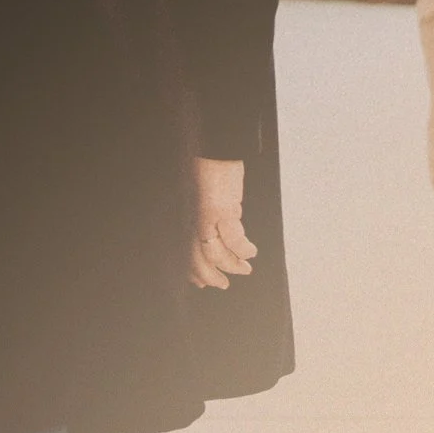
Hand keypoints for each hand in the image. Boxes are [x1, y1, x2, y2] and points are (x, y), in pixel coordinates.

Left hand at [189, 157, 256, 288]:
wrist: (213, 148)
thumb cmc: (205, 168)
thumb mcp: (195, 195)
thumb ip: (200, 216)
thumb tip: (210, 237)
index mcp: (182, 217)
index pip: (183, 254)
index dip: (193, 272)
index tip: (201, 283)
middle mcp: (188, 220)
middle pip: (196, 260)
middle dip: (210, 276)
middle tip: (223, 285)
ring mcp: (202, 217)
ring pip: (215, 255)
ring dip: (232, 266)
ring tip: (244, 270)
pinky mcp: (219, 210)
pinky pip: (234, 240)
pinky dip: (244, 249)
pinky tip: (251, 252)